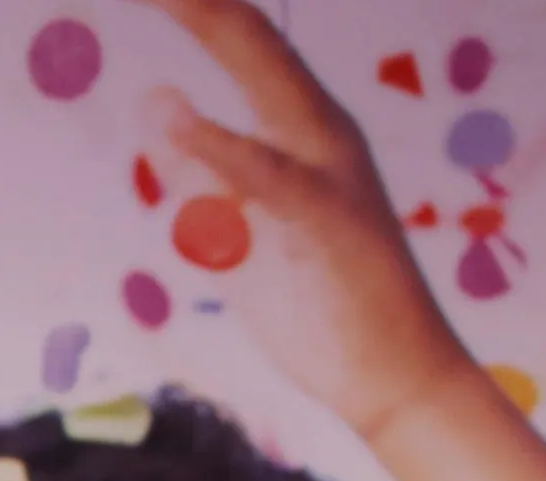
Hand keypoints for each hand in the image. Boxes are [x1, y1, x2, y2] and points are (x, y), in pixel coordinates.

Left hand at [139, 0, 475, 438]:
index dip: (194, 1)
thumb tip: (154, 108)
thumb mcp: (235, 231)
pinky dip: (221, 146)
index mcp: (300, 128)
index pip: (241, 40)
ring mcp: (329, 172)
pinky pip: (269, 178)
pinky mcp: (327, 224)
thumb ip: (200, 171)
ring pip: (269, 80)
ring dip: (212, 25)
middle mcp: (320, 132)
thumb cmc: (317, 304)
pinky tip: (174, 120)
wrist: (392, 378)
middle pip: (252, 37)